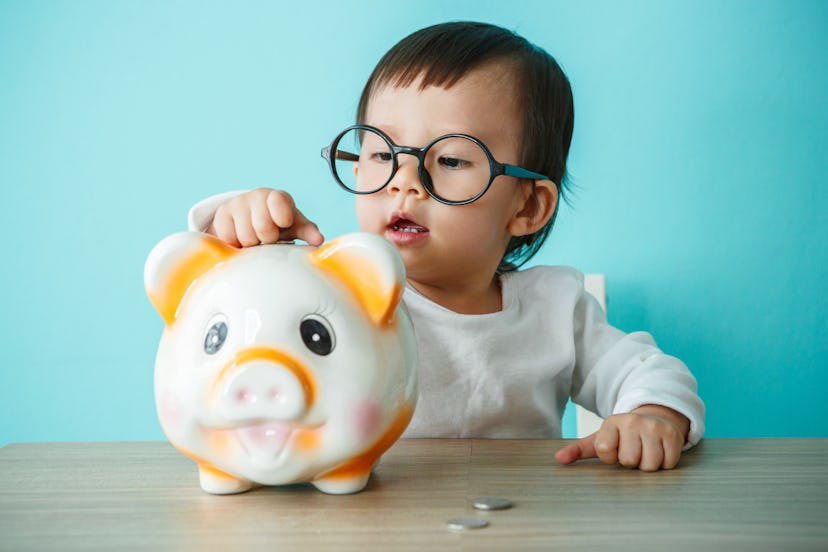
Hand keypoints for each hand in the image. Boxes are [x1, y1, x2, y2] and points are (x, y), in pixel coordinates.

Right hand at [208, 188, 323, 247]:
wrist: (250, 218)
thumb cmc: (279, 225)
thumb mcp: (295, 227)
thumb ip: (307, 231)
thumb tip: (318, 239)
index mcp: (278, 197)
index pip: (279, 201)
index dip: (281, 217)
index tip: (283, 224)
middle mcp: (256, 196)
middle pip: (262, 227)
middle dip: (267, 238)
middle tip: (268, 238)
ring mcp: (237, 204)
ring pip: (245, 236)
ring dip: (251, 244)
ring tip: (255, 240)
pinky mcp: (220, 216)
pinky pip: (228, 239)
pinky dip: (236, 245)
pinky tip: (241, 240)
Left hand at [554, 405, 689, 471]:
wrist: (655, 417)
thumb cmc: (624, 435)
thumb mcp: (600, 439)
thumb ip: (579, 449)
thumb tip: (558, 458)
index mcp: (612, 422)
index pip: (605, 450)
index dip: (610, 456)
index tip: (615, 449)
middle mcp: (632, 422)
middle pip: (629, 461)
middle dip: (631, 461)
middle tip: (633, 450)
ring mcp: (654, 427)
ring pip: (649, 465)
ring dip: (648, 464)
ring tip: (645, 451)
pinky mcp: (673, 435)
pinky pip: (667, 463)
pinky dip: (664, 463)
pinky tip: (659, 450)